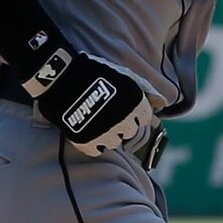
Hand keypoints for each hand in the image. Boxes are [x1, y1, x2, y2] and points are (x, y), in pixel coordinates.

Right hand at [18, 45, 157, 157]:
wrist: (60, 76)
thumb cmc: (93, 72)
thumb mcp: (123, 74)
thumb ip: (145, 89)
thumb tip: (162, 103)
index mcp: (135, 103)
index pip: (143, 119)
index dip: (133, 113)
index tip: (122, 108)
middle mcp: (124, 120)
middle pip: (129, 131)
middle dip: (121, 124)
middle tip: (106, 114)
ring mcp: (105, 132)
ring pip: (114, 143)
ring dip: (107, 135)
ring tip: (95, 122)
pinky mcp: (87, 141)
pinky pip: (97, 150)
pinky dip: (92, 143)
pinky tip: (86, 131)